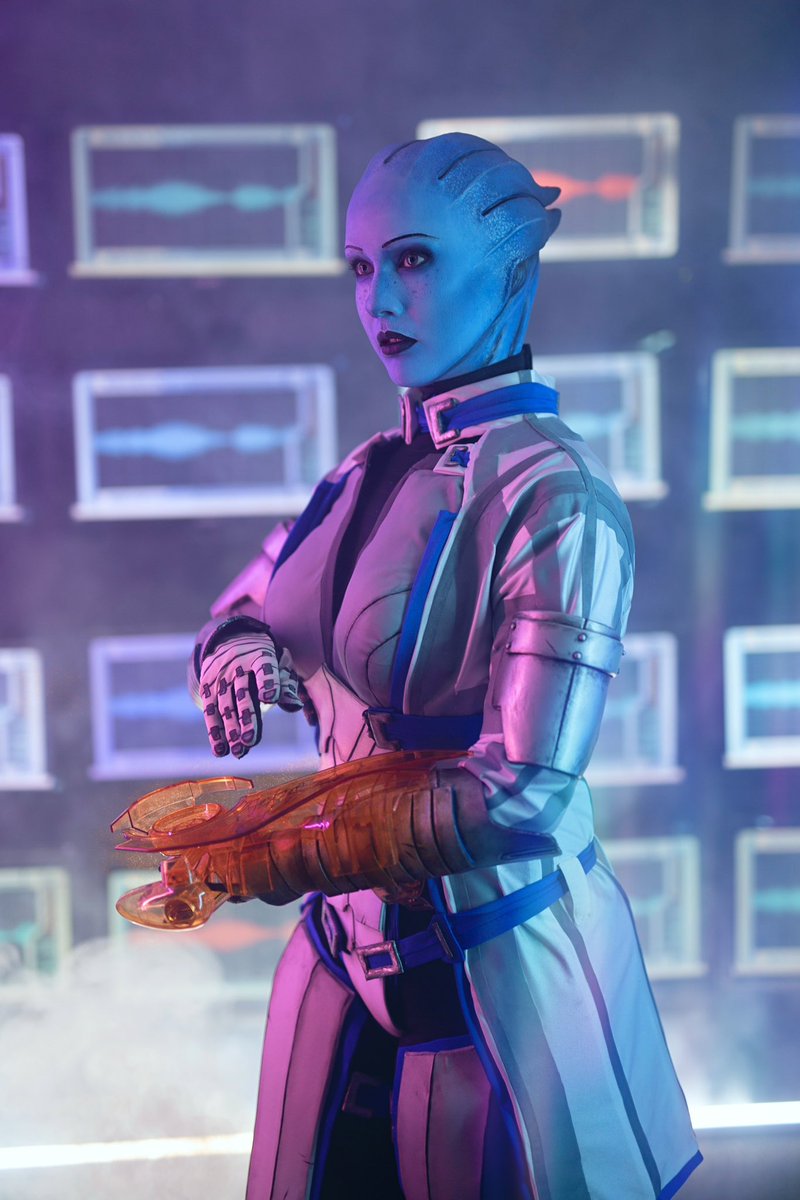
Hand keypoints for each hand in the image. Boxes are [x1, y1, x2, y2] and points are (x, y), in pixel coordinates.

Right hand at [199, 633, 302, 757]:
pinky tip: (220, 750)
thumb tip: (294, 706)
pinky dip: (214, 731)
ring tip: (239, 751)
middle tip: (250, 740)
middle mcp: (237, 664)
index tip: (270, 698)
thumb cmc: (263, 659)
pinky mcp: (207, 685)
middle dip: (246, 717)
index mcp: (260, 655)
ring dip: (230, 729)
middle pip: (242, 692)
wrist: (231, 639)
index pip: (265, 669)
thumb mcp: (278, 664)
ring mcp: (220, 675)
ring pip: (225, 705)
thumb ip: (286, 685)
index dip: (268, 682)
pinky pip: (210, 710)